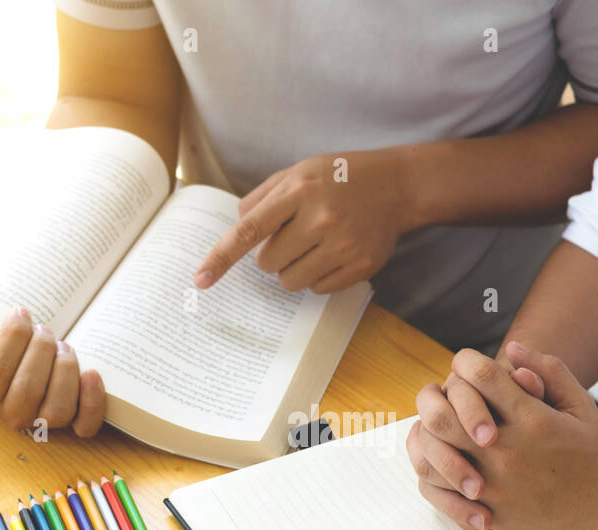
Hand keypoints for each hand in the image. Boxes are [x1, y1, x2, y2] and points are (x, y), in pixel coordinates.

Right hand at [0, 306, 105, 436]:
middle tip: (45, 329)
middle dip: (40, 352)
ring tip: (64, 345)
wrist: (16, 346)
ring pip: (56, 411)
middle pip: (27, 392)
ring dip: (65, 372)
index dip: (13, 339)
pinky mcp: (72, 422)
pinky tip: (92, 373)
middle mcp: (10, 416)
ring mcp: (42, 422)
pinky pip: (85, 425)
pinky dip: (93, 403)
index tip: (21, 313)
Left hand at [193, 149, 414, 293]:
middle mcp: (320, 219)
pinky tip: (333, 254)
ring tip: (314, 245)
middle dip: (272, 255)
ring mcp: (342, 245)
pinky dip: (318, 276)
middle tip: (294, 236)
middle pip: (267, 263)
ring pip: (291, 281)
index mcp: (299, 190)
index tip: (201, 280)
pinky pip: (318, 289)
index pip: (249, 230)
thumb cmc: (340, 178)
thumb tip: (238, 226)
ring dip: (293, 269)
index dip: (222, 257)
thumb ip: (264, 196)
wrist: (396, 186)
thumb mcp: (300, 171)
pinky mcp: (358, 267)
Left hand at [410, 342, 597, 529]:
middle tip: (438, 394)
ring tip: (434, 426)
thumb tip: (511, 348)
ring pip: (432, 453)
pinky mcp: (485, 511)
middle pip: (443, 414)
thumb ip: (549, 371)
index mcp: (531, 419)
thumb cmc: (595, 460)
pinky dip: (428, 471)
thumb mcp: (582, 408)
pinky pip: (437, 491)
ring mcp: (492, 484)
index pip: (481, 375)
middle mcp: (506, 450)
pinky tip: (437, 458)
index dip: (466, 362)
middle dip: (433, 396)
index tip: (468, 365)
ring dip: (426, 434)